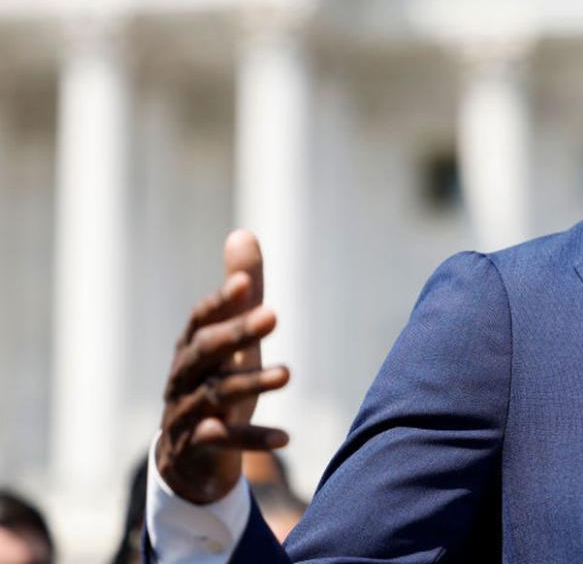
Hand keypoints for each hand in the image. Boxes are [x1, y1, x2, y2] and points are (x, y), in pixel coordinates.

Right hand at [155, 230, 290, 503]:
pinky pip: (223, 442)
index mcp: (192, 348)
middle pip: (206, 351)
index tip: (246, 282)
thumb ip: (240, 296)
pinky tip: (286, 438)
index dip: (221, 300)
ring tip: (288, 373)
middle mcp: (183, 377)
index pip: (201, 319)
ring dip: (251, 383)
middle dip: (237, 332)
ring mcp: (186, 413)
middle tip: (274, 314)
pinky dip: (253, 439)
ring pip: (215, 395)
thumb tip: (243, 233)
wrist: (189, 460)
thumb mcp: (232, 342)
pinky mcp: (196, 448)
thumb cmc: (215, 385)